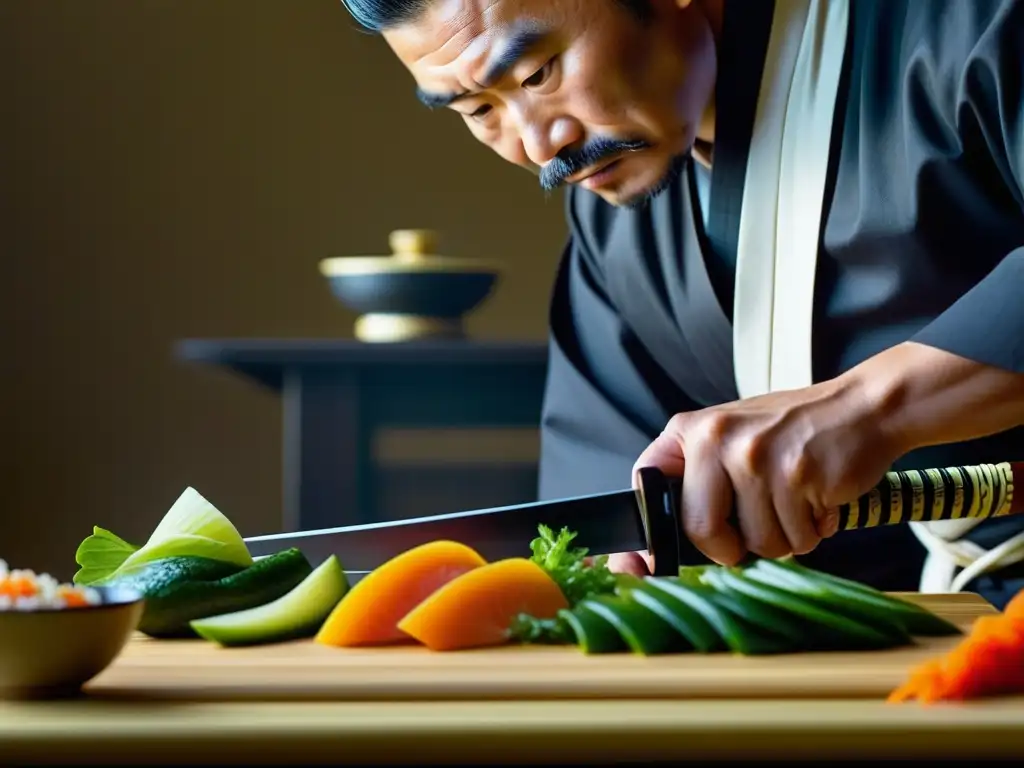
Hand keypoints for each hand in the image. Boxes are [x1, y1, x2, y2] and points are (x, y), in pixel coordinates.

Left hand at [612, 372, 905, 571]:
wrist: (863, 408)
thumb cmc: (794, 433)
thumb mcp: (731, 440)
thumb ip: (698, 485)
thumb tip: (655, 554)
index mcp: (691, 431)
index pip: (646, 485)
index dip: (645, 536)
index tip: (638, 568)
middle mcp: (716, 437)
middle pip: (700, 529)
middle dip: (729, 548)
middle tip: (752, 532)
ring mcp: (755, 456)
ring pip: (757, 542)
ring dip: (784, 538)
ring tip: (796, 502)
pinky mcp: (797, 474)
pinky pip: (797, 538)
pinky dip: (812, 532)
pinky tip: (818, 500)